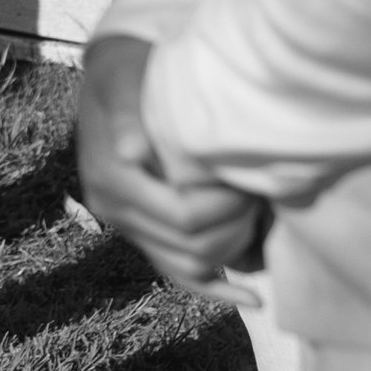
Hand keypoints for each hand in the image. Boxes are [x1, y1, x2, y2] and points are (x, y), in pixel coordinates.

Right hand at [76, 33, 265, 294]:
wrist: (115, 78)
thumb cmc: (128, 72)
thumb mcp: (122, 79)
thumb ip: (126, 112)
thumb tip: (132, 151)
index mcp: (111, 178)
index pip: (182, 214)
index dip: (226, 205)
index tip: (250, 176)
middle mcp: (114, 211)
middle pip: (191, 245)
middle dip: (236, 224)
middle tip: (259, 192)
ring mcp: (128, 227)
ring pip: (191, 265)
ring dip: (232, 248)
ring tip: (257, 216)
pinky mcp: (143, 234)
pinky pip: (179, 274)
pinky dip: (217, 290)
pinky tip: (253, 298)